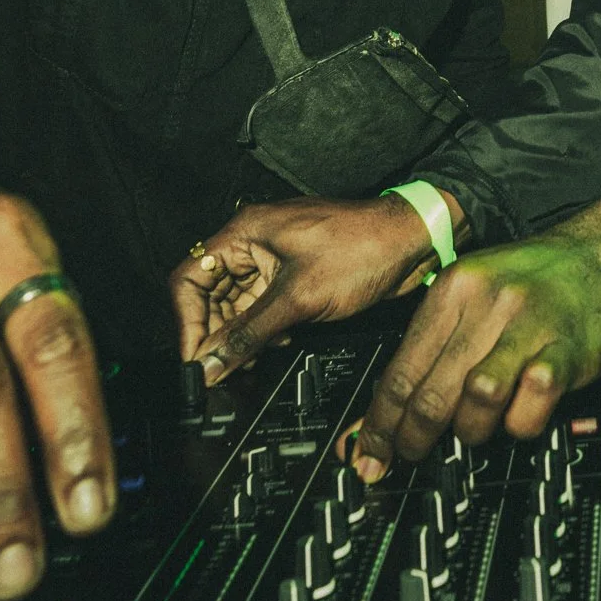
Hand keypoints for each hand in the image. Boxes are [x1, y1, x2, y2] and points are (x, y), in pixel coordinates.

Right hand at [172, 196, 438, 385]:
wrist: (412, 241)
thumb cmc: (364, 248)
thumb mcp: (299, 297)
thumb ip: (250, 333)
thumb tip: (212, 362)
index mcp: (245, 233)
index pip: (190, 278)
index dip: (188, 322)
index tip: (197, 358)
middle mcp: (253, 242)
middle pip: (210, 295)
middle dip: (216, 333)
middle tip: (223, 367)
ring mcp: (274, 260)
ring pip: (237, 305)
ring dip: (242, 335)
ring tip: (254, 358)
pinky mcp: (294, 276)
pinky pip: (263, 307)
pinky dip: (264, 330)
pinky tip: (278, 343)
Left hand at [349, 201, 600, 481]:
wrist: (595, 256)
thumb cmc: (528, 279)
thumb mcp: (469, 289)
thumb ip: (432, 341)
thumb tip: (389, 405)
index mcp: (453, 289)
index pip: (401, 370)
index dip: (380, 422)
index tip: (370, 452)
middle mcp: (488, 304)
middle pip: (432, 390)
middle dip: (415, 437)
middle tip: (413, 454)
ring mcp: (528, 327)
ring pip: (478, 396)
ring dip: (471, 429)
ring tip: (474, 431)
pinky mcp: (567, 351)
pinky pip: (532, 403)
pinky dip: (521, 422)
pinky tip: (518, 415)